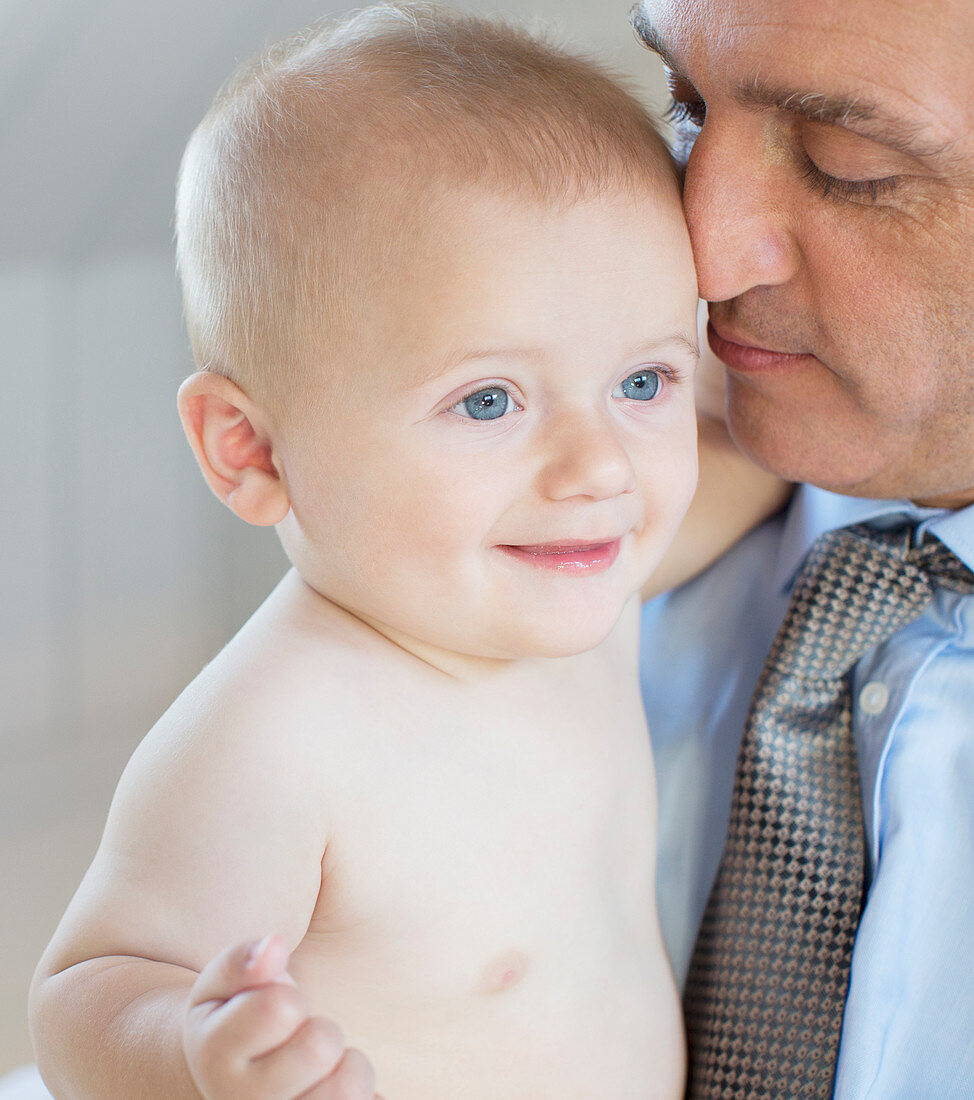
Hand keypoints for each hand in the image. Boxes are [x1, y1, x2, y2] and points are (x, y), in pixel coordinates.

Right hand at [184, 935, 380, 1098]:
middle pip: (320, 1048)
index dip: (290, 997)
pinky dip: (364, 1095)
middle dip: (322, 1030)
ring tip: (324, 1069)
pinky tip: (336, 1089)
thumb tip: (275, 946)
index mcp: (214, 1057)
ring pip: (348, 1089)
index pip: (280, 1007)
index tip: (278, 1009)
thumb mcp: (220, 984)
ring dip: (349, 1067)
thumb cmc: (234, 1018)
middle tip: (303, 1039)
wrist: (229, 1084)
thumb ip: (244, 961)